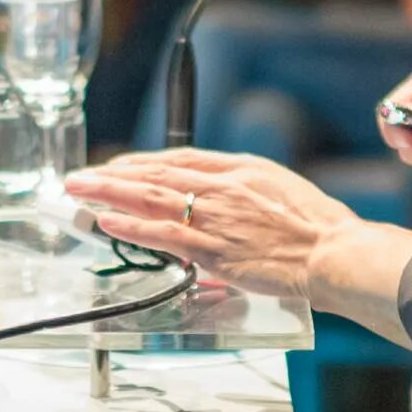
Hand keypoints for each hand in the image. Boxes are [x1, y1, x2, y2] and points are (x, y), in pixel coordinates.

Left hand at [64, 148, 359, 298]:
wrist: (332, 251)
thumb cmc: (316, 225)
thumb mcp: (279, 187)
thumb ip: (243, 190)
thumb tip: (215, 198)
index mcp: (239, 169)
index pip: (179, 160)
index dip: (143, 162)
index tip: (118, 166)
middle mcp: (221, 187)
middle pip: (155, 174)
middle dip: (111, 174)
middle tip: (79, 176)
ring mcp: (214, 218)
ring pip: (150, 198)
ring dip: (109, 193)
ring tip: (79, 191)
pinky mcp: (213, 250)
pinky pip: (163, 235)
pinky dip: (132, 226)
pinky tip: (107, 221)